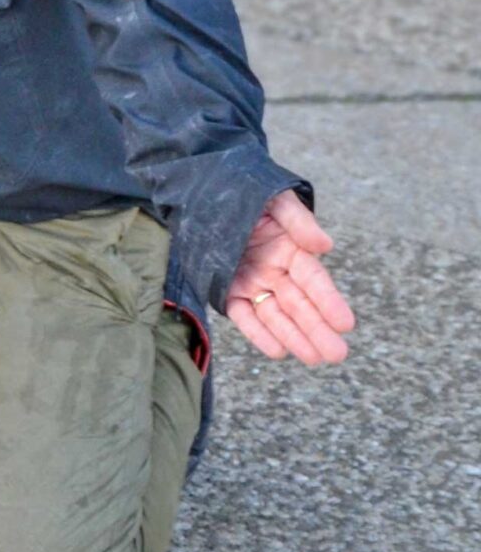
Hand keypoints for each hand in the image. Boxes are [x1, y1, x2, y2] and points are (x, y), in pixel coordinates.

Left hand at [224, 190, 352, 364]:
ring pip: (276, 316)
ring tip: (314, 359)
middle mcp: (275, 271)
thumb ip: (299, 221)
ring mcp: (252, 283)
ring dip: (294, 337)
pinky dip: (258, 333)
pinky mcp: (228, 291)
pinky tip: (277, 351)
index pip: (314, 280)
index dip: (329, 301)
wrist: (205, 193)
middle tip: (337, 354)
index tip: (345, 323)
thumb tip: (324, 245)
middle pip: (299, 305)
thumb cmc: (247, 194)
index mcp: (291, 251)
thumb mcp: (276, 201)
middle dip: (317, 330)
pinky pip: (243, 315)